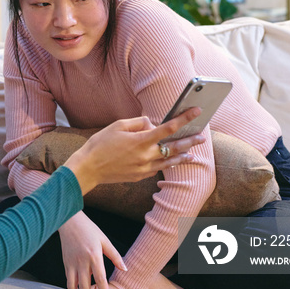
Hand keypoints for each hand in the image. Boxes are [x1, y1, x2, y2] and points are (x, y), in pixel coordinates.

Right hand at [59, 212, 126, 288]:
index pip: (100, 278)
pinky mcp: (66, 263)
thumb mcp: (104, 240)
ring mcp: (72, 263)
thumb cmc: (89, 229)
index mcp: (94, 255)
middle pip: (85, 287)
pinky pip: (68, 280)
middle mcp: (82, 261)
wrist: (69, 221)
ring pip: (73, 286)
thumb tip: (125, 268)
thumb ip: (115, 255)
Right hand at [64, 108, 204, 194]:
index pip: (168, 127)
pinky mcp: (140, 176)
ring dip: (183, 156)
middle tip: (202, 136)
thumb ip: (138, 122)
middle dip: (190, 140)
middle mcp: (146, 155)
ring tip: (193, 154)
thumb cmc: (100, 144)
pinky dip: (166, 163)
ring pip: (169, 161)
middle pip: (174, 147)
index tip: (196, 111)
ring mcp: (144, 168)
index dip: (184, 118)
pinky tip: (171, 161)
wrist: (88, 168)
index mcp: (141, 140)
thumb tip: (151, 123)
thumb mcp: (117, 126)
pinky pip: (157, 168)